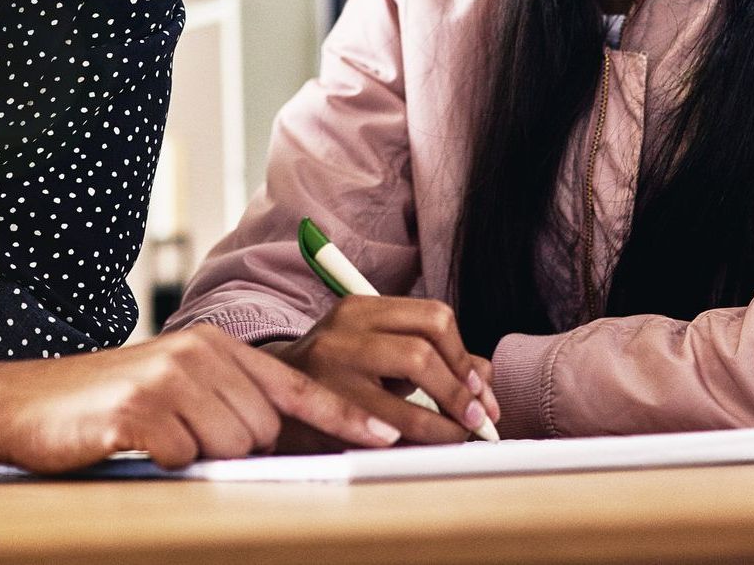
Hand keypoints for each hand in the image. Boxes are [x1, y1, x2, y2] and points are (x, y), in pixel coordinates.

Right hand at [0, 324, 401, 471]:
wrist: (31, 400)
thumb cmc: (113, 402)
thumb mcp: (179, 385)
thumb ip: (229, 401)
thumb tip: (279, 439)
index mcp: (217, 346)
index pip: (296, 384)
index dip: (342, 416)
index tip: (386, 439)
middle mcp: (201, 352)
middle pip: (263, 428)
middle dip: (235, 449)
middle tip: (185, 437)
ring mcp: (170, 376)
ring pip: (230, 447)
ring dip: (197, 457)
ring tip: (158, 437)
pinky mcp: (141, 408)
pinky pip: (184, 459)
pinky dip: (164, 463)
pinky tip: (136, 443)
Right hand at [268, 296, 500, 449]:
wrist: (269, 393)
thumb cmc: (336, 373)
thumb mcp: (378, 350)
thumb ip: (430, 356)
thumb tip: (485, 376)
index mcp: (361, 308)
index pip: (433, 318)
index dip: (465, 357)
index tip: (480, 391)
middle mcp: (344, 330)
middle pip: (423, 348)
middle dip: (459, 389)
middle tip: (475, 418)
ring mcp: (330, 369)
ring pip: (407, 388)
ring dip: (444, 421)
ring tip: (457, 436)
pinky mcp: (322, 408)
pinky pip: (384, 428)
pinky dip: (415, 439)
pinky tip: (423, 446)